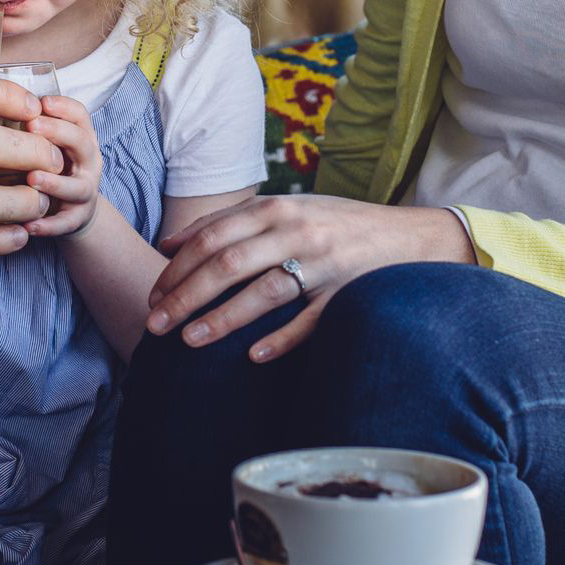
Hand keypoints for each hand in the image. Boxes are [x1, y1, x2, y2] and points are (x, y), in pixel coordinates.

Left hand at [23, 94, 103, 239]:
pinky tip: (28, 225)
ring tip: (32, 178)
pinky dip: (47, 225)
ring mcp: (85, 191)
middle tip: (32, 125)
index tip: (42, 101)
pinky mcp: (76, 219)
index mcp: (81, 139)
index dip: (64, 107)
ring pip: (76, 186)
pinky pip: (65, 223)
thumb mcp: (49, 144)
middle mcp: (88, 162)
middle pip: (82, 142)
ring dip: (54, 182)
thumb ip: (33, 128)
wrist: (74, 211)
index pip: (80, 116)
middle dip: (58, 132)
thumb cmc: (54, 169)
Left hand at [143, 194, 473, 361]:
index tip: (153, 295)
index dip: (177, 267)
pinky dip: (280, 338)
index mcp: (277, 208)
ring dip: (221, 318)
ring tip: (188, 341)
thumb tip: (170, 244)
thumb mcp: (285, 209)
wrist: (410, 237)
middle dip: (184, 295)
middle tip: (155, 323)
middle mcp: (297, 232)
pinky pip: (309, 321)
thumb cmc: (335, 225)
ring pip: (263, 293)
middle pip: (227, 263)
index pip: (212, 237)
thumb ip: (230, 221)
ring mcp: (324, 264)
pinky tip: (253, 356)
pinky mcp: (346, 294)